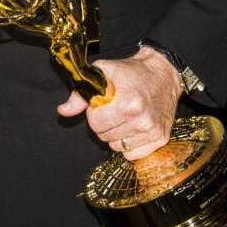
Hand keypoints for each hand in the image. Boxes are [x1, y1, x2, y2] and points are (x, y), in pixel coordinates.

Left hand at [56, 46, 181, 159]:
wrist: (163, 74)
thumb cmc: (131, 72)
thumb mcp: (102, 72)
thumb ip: (80, 94)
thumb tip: (62, 111)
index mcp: (129, 103)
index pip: (97, 125)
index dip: (94, 114)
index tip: (101, 104)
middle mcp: (143, 121)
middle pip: (106, 137)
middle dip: (103, 124)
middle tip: (112, 109)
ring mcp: (154, 131)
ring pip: (118, 147)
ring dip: (115, 135)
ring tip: (122, 118)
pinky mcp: (161, 139)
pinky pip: (134, 154)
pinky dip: (128, 144)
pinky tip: (130, 128)